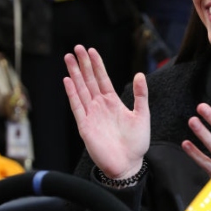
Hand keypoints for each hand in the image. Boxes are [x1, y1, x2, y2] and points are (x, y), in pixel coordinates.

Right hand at [63, 45, 149, 179]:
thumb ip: (140, 95)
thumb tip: (139, 74)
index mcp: (113, 103)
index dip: (97, 65)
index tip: (91, 50)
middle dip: (83, 64)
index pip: (103, 79)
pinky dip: (72, 93)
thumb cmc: (136, 143)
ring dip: (75, 74)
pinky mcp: (85, 125)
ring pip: (81, 89)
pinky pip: (77, 106)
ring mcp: (91, 114)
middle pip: (89, 80)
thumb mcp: (142, 115)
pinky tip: (67, 80)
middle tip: (77, 47)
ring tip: (69, 58)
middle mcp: (100, 106)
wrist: (128, 164)